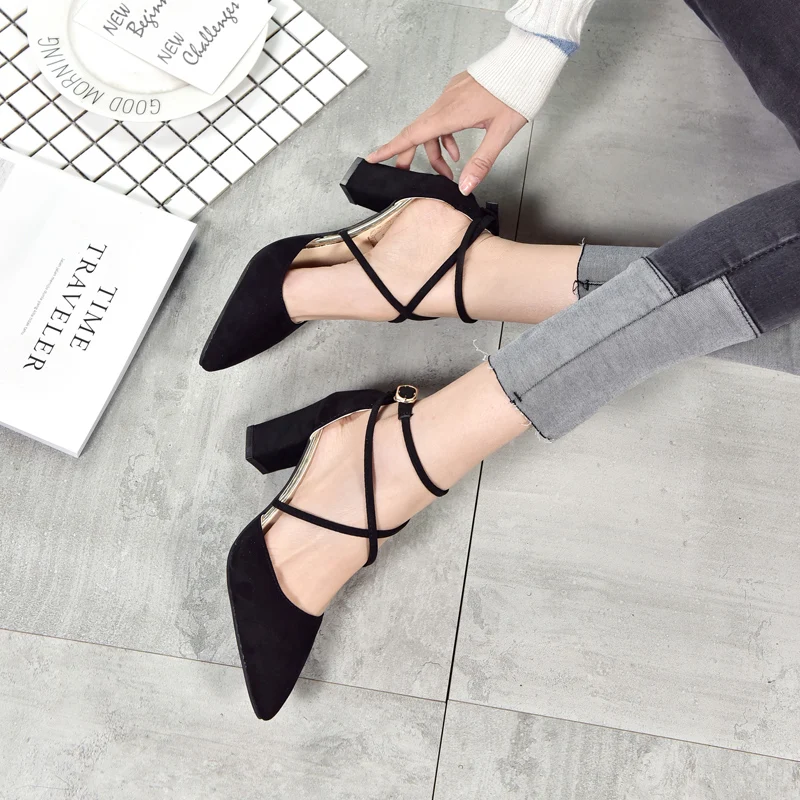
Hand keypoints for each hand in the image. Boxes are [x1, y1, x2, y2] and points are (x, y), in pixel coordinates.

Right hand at [367, 72, 526, 195]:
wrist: (526, 62)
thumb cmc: (516, 93)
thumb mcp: (501, 134)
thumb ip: (481, 162)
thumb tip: (465, 186)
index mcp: (451, 113)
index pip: (414, 135)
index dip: (392, 148)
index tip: (374, 157)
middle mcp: (445, 102)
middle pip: (418, 132)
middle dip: (410, 154)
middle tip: (405, 174)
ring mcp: (450, 94)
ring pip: (432, 126)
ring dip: (435, 149)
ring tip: (449, 169)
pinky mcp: (457, 91)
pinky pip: (442, 116)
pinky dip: (445, 135)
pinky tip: (458, 147)